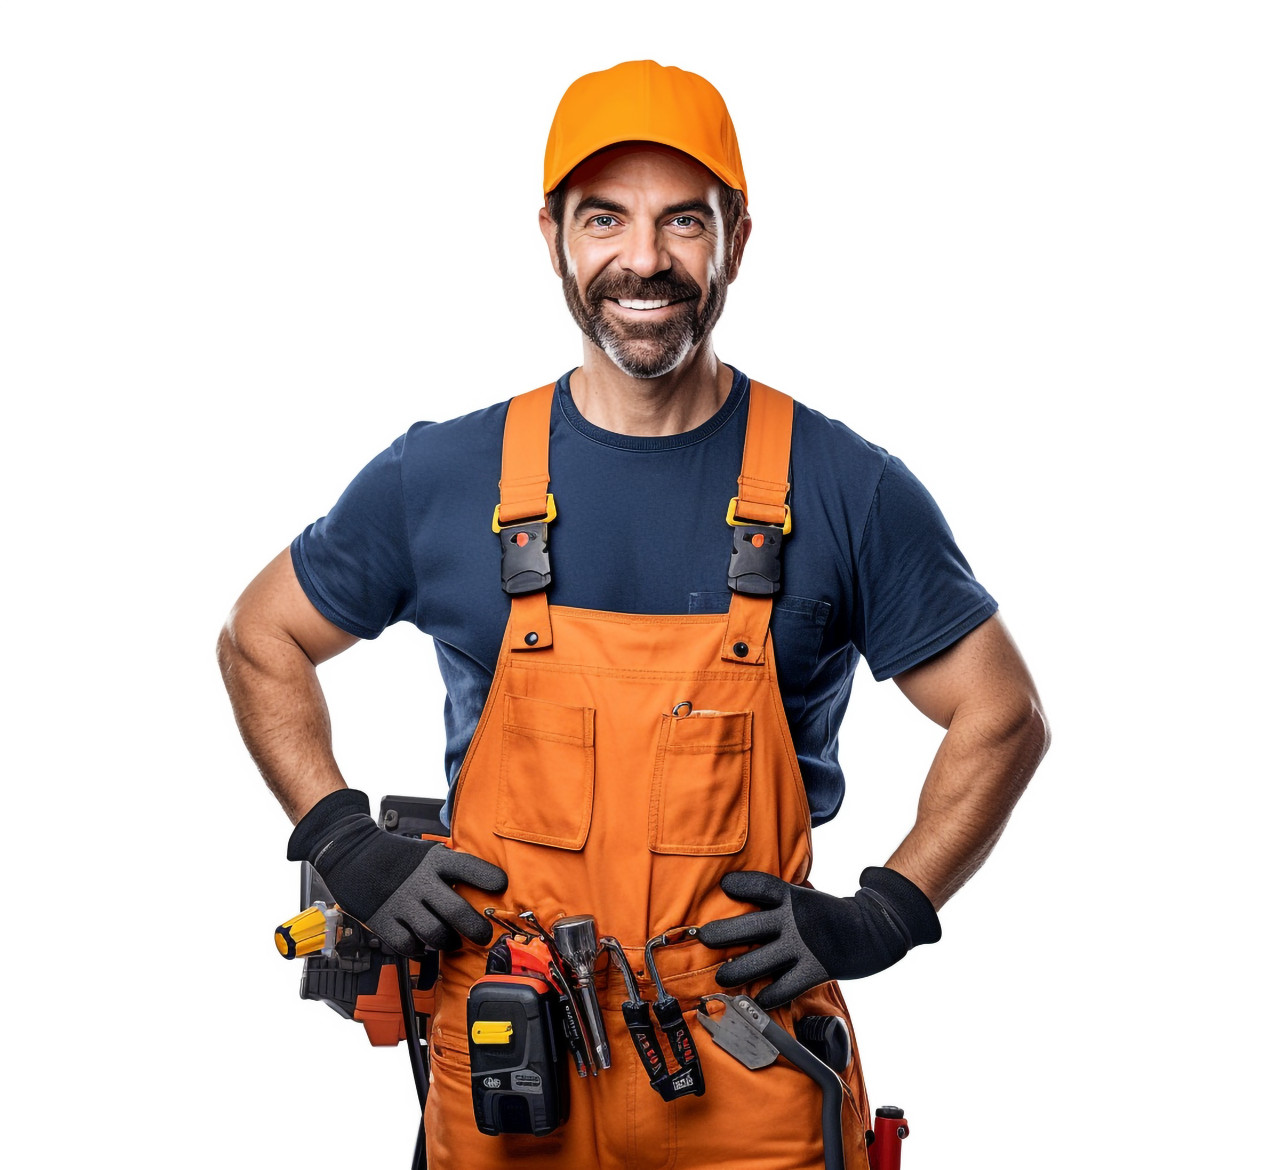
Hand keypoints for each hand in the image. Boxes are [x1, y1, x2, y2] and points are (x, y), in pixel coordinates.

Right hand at [287, 788, 506, 954]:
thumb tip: (481, 889)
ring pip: (435, 934)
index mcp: (434, 860)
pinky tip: (421, 944)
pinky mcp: (383, 920)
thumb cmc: (396, 856)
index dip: (487, 878)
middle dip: (477, 929)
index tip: (501, 886)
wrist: (352, 853)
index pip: (467, 867)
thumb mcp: (426, 852)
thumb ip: (449, 869)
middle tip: (483, 935)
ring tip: (451, 941)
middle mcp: (420, 882)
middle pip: (457, 911)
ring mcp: (401, 902)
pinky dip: (418, 950)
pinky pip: (408, 946)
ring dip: (448, 942)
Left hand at [697, 867, 940, 1009]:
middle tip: (705, 938)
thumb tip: (747, 898)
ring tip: (722, 977)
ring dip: (737, 970)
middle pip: (750, 925)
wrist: (874, 932)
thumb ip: (781, 901)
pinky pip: (784, 987)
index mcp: (793, 897)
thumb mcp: (806, 899)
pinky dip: (768, 995)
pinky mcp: (814, 969)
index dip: (742, 884)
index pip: (762, 885)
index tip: (724, 886)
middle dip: (724, 933)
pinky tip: (756, 999)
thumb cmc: (831, 915)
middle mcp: (794, 920)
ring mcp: (803, 946)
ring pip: (761, 960)